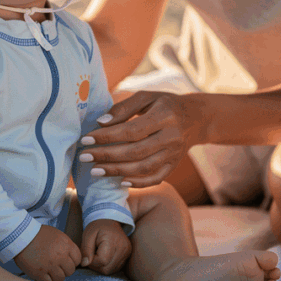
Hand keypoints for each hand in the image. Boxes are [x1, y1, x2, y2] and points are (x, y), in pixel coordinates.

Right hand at [14, 225, 81, 280]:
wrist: (21, 236)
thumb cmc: (39, 234)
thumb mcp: (57, 235)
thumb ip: (66, 246)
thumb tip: (71, 258)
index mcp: (66, 245)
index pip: (78, 259)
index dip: (72, 262)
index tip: (65, 261)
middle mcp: (60, 256)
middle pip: (70, 271)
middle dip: (64, 270)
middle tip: (56, 267)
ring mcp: (50, 265)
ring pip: (60, 279)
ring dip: (56, 277)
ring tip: (49, 272)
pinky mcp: (39, 273)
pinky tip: (43, 275)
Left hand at [80, 220, 130, 274]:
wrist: (111, 220)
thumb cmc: (97, 227)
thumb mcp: (88, 235)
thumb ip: (86, 250)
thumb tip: (85, 264)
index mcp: (113, 241)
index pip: (102, 261)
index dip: (92, 261)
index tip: (89, 253)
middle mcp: (123, 248)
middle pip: (107, 269)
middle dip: (96, 265)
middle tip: (92, 255)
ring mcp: (127, 253)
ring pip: (111, 271)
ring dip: (101, 266)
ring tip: (98, 254)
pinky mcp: (128, 256)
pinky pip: (115, 268)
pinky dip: (107, 265)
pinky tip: (104, 256)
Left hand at [83, 91, 205, 187]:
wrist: (195, 118)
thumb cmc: (164, 104)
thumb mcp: (146, 97)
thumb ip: (123, 108)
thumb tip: (101, 122)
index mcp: (165, 116)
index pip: (131, 130)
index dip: (107, 136)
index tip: (86, 139)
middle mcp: (172, 137)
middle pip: (135, 152)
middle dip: (107, 156)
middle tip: (84, 156)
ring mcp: (174, 154)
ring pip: (143, 168)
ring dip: (116, 171)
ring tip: (95, 170)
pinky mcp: (174, 166)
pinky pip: (155, 179)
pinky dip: (136, 183)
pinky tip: (118, 181)